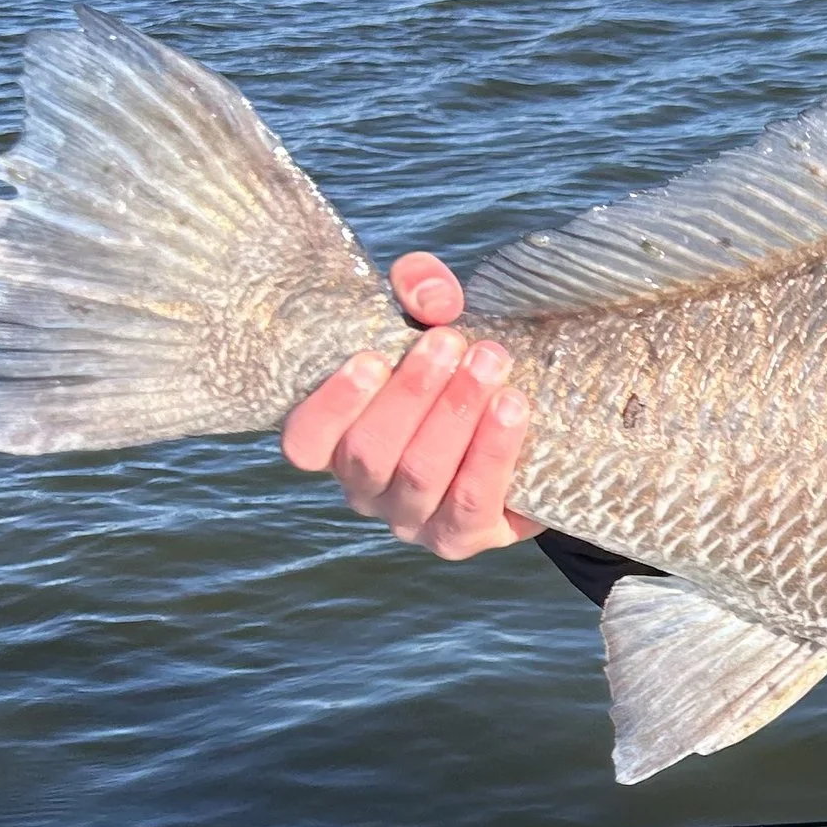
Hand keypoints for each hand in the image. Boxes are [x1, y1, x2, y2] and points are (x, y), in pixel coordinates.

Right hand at [280, 254, 538, 557]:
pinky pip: (471, 501)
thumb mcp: (431, 317)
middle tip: (451, 342)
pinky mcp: (461, 537)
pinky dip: (492, 450)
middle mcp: (365, 488)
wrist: (523, 422)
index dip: (330, 406)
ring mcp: (410, 519)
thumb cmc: (455, 366)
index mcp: (337, 441)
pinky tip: (513, 406)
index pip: (303, 442)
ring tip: (490, 361)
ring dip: (456, 413)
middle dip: (412, 393)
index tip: (371, 357)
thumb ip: (420, 290)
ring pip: (420, 475)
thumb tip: (431, 300)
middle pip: (369, 453)